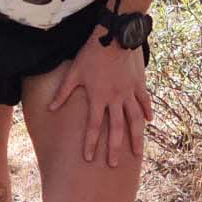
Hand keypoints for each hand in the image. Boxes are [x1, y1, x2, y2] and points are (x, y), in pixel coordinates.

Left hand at [48, 29, 152, 166]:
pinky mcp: (139, 84)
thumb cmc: (91, 53)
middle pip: (116, 129)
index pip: (94, 126)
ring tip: (138, 152)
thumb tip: (51, 108)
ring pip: (135, 119)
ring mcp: (129, 92)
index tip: (89, 158)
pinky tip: (149, 122)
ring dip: (136, 137)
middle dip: (115, 148)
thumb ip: (63, 92)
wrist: (114, 36)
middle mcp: (115, 98)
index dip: (91, 143)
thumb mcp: (74, 72)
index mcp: (98, 97)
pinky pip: (144, 101)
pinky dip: (147, 112)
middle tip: (115, 164)